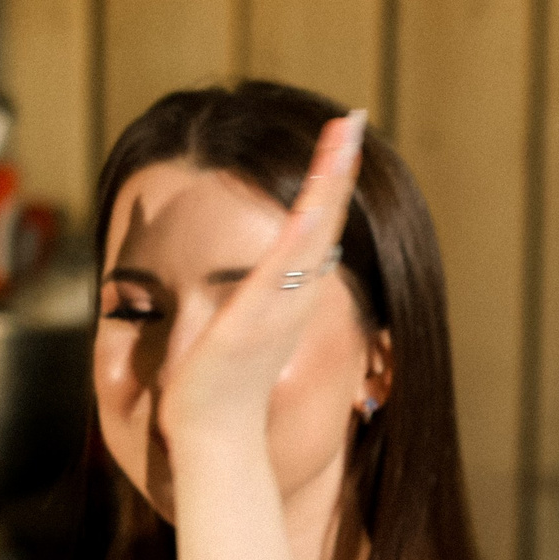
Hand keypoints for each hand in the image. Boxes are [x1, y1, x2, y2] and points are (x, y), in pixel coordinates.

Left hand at [156, 111, 364, 444]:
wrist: (212, 440)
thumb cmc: (212, 404)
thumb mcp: (220, 344)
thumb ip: (226, 317)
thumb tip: (208, 304)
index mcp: (284, 301)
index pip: (310, 235)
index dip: (325, 193)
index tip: (333, 150)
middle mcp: (292, 296)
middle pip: (324, 220)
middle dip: (337, 168)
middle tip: (350, 119)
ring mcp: (281, 300)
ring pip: (316, 225)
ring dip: (332, 175)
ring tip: (344, 129)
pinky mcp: (264, 307)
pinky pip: (293, 251)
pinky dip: (312, 213)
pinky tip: (321, 182)